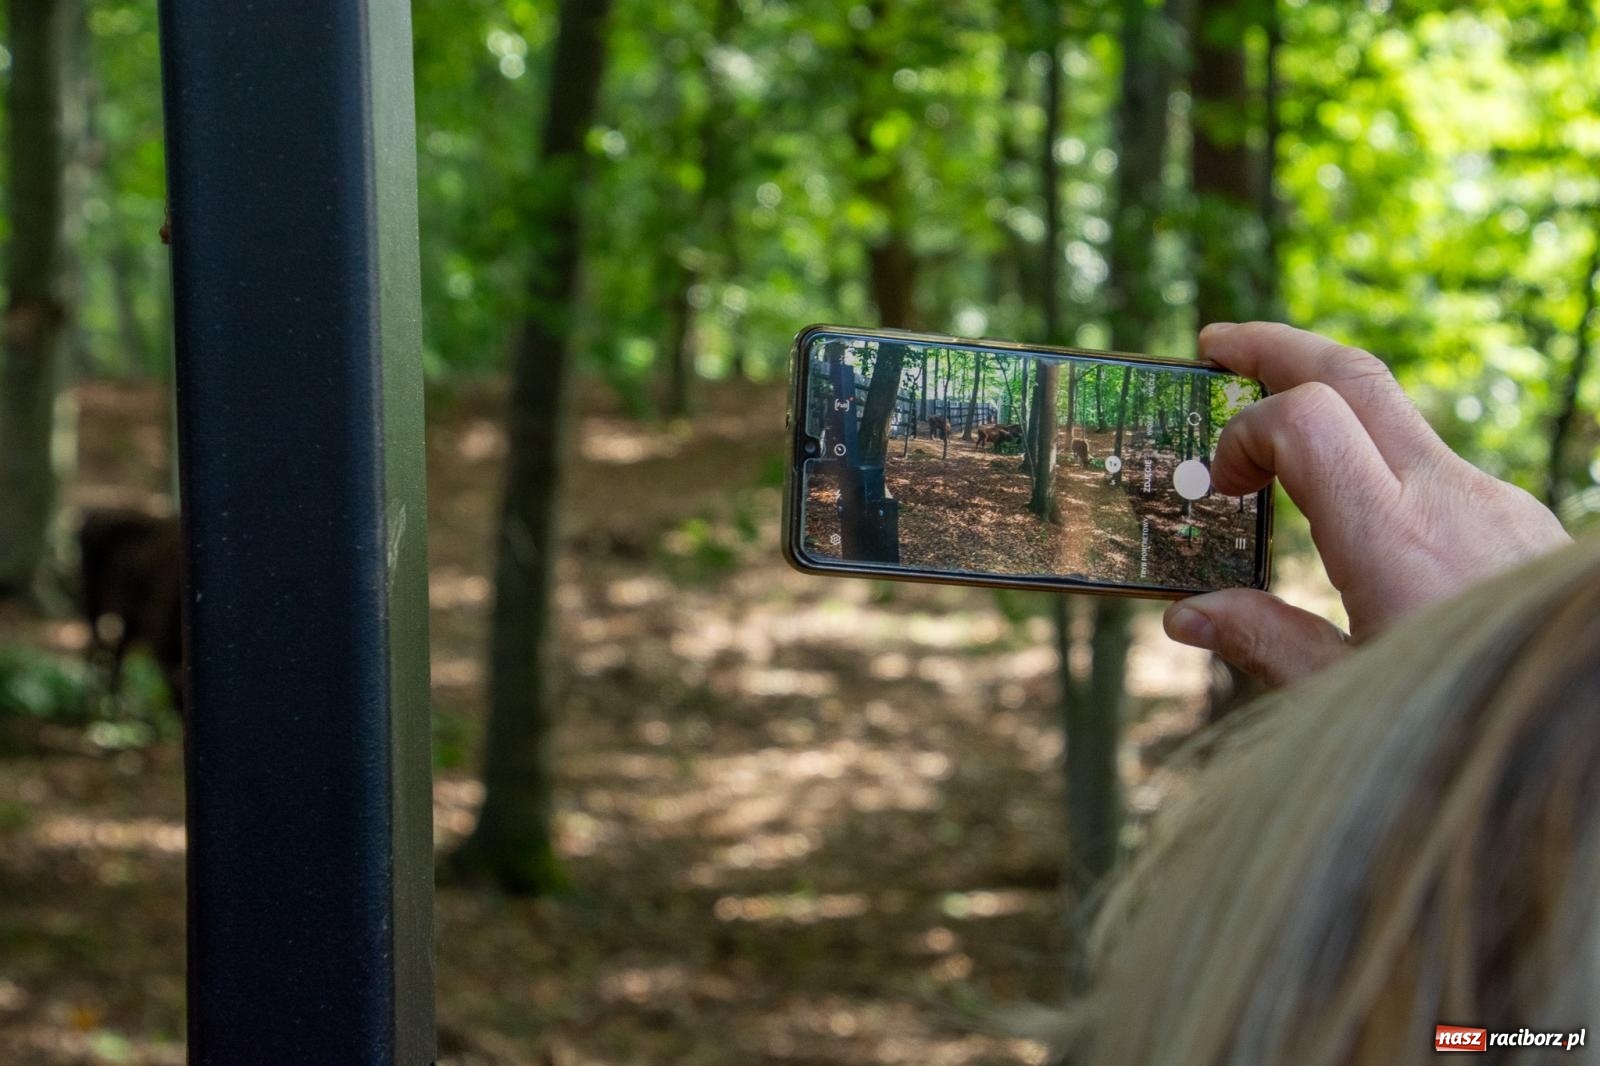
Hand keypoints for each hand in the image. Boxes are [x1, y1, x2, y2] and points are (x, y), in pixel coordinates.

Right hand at [1163, 321, 1570, 685]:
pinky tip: (1347, 512)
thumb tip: (1188, 616)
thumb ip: (1269, 645)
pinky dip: (1371, 462)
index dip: (1245, 433)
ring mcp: (1492, 500)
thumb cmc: (1468, 718)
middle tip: (1217, 348)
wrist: (1586, 716)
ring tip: (1273, 441)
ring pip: (1396, 417)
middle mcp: (1448, 499)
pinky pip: (1431, 466)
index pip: (1305, 419)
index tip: (1221, 486)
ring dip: (1326, 407)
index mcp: (1394, 540)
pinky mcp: (1516, 518)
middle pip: (1356, 374)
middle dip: (1277, 350)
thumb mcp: (1349, 698)